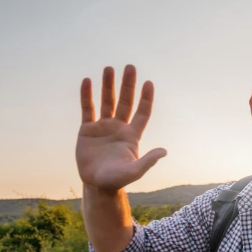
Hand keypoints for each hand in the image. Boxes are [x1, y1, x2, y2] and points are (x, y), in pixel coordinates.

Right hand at [76, 65, 166, 191]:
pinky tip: (87, 81)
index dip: (146, 98)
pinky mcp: (87, 130)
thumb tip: (164, 151)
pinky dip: (87, 95)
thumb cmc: (117, 180)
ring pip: (107, 102)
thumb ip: (147, 161)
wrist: (97, 185)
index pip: (142, 112)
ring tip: (109, 68)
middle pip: (125, 102)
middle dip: (128, 85)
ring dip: (108, 86)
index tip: (148, 83)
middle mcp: (119, 127)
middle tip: (130, 67)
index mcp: (132, 135)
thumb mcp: (134, 171)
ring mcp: (103, 127)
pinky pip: (87, 109)